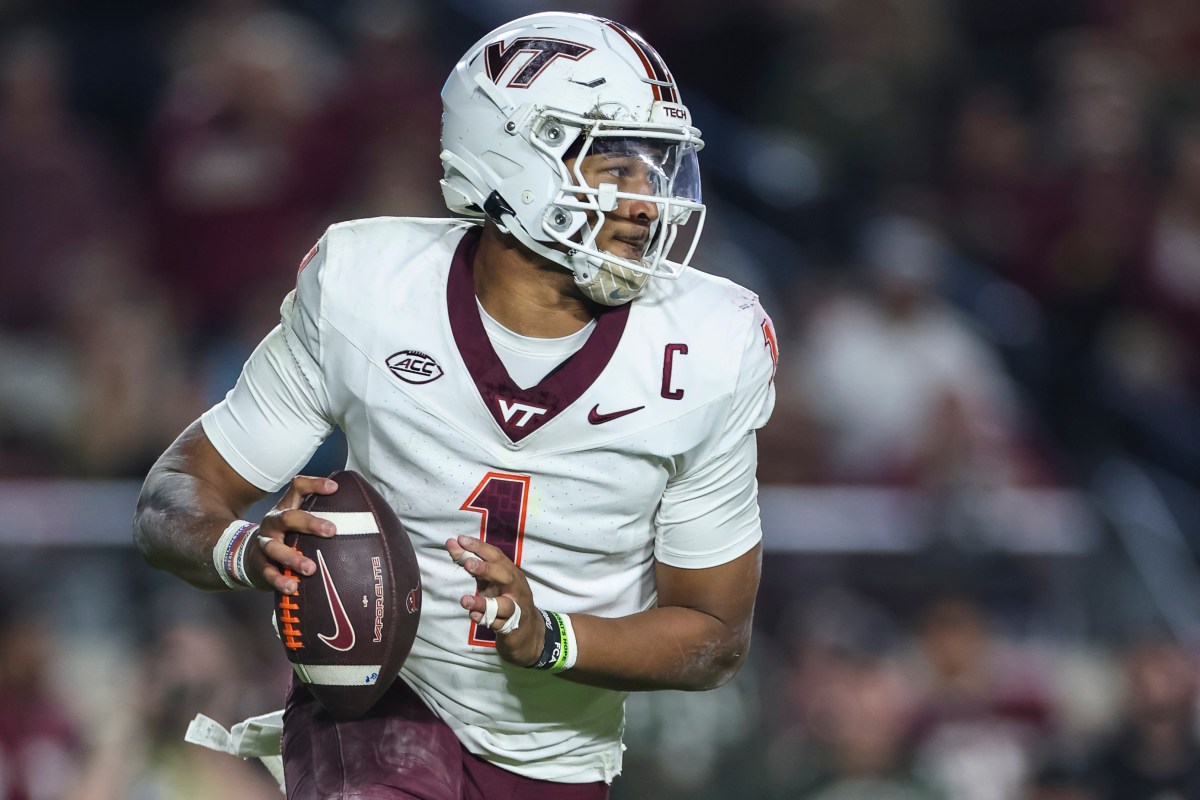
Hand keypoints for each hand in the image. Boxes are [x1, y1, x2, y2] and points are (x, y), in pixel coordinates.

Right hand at [245, 475, 337, 593]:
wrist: (249, 556)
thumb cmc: (286, 536)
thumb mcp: (298, 522)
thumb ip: (320, 518)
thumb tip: (361, 519)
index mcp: (286, 507)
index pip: (297, 488)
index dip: (314, 484)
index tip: (334, 488)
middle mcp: (273, 522)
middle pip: (288, 517)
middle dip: (309, 523)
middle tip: (331, 531)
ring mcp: (264, 543)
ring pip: (274, 547)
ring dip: (293, 558)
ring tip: (310, 569)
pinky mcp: (260, 565)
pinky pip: (268, 573)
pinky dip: (280, 580)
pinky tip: (292, 587)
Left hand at [446, 534, 541, 666]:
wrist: (527, 631)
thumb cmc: (505, 599)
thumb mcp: (490, 581)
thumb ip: (472, 564)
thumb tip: (452, 544)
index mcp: (510, 573)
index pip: (497, 556)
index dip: (480, 548)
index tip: (461, 540)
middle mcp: (515, 589)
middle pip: (505, 576)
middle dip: (487, 568)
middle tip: (468, 563)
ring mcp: (516, 609)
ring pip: (503, 604)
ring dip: (483, 602)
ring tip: (465, 600)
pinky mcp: (511, 627)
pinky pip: (498, 624)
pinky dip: (485, 620)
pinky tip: (473, 616)